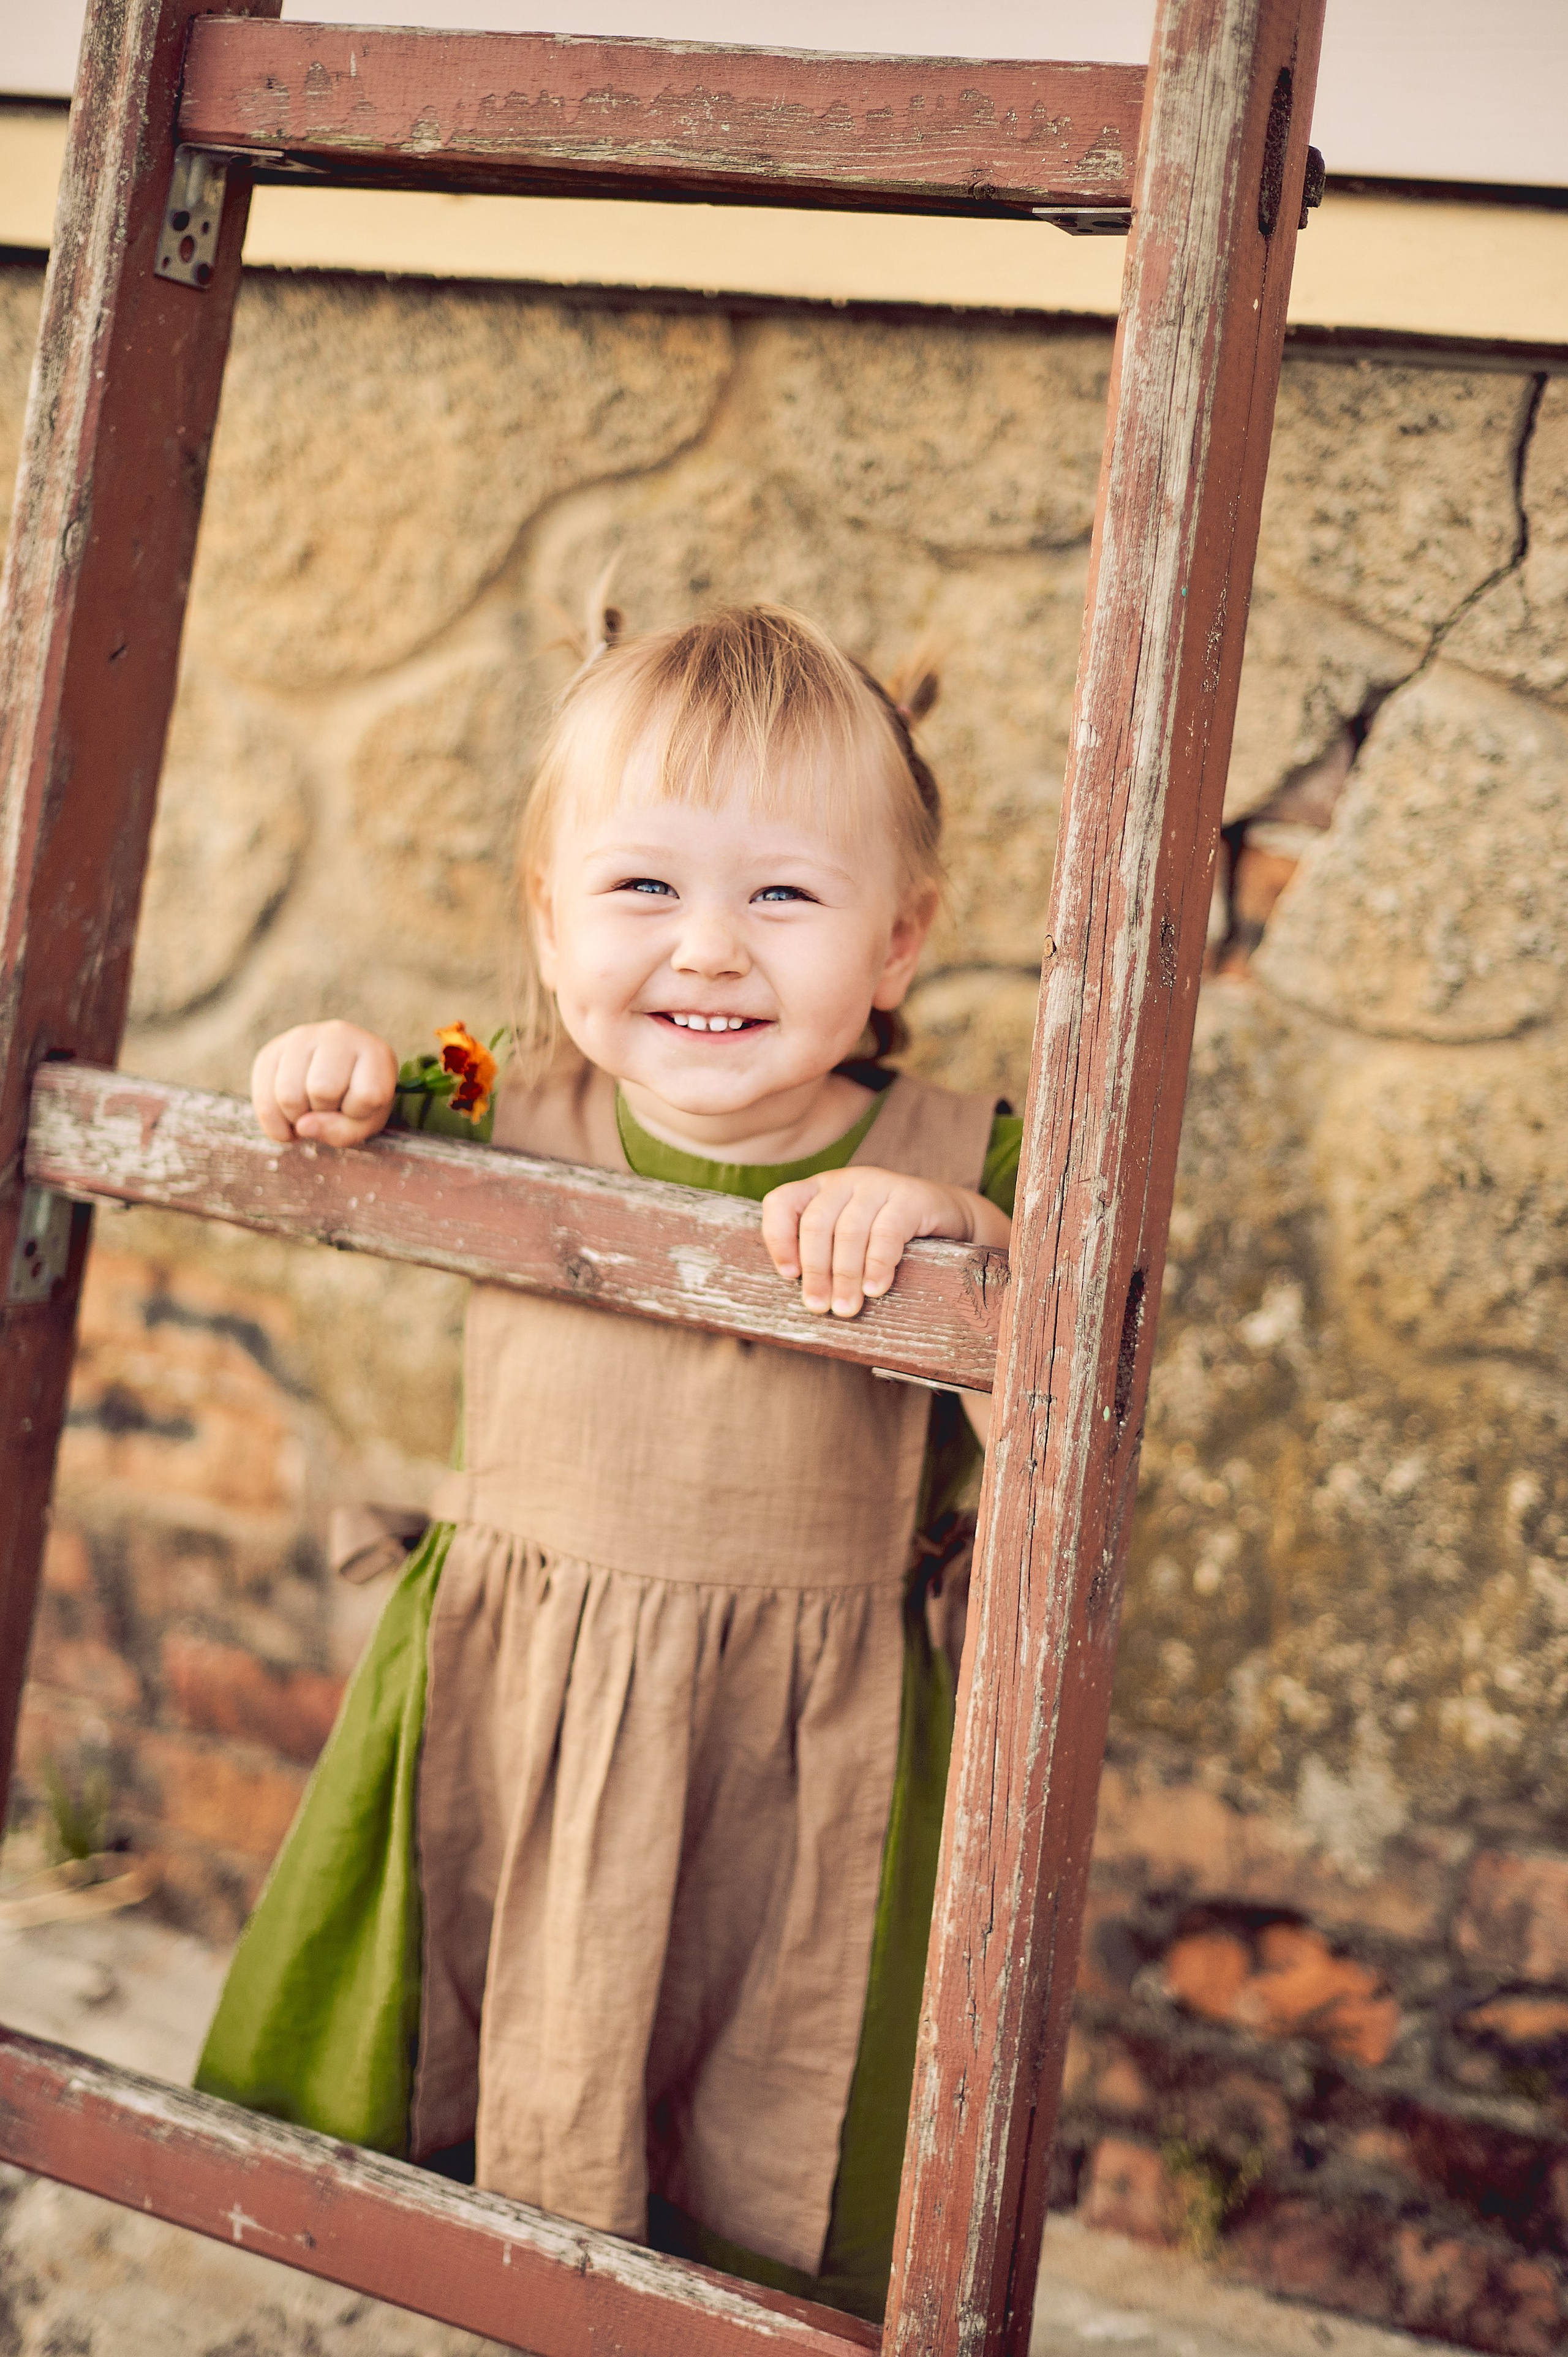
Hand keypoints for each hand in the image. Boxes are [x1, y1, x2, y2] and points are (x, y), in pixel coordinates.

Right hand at [251, 1021, 398, 1147]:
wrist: (335, 1076)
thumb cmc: (356, 1101)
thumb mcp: (364, 1122)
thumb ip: (341, 1132)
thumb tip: (301, 1126)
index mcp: (373, 1052)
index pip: (368, 1095)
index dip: (359, 1114)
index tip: (357, 1107)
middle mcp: (337, 1035)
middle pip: (322, 1090)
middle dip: (323, 1112)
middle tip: (327, 1109)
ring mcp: (301, 1038)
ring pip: (288, 1094)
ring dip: (296, 1117)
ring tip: (307, 1111)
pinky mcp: (271, 1051)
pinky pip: (262, 1098)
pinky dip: (273, 1121)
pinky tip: (287, 1119)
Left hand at [761, 1165, 1010, 1318]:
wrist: (947, 1218)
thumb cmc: (889, 1239)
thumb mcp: (850, 1242)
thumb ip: (826, 1256)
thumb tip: (808, 1299)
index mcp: (819, 1190)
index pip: (781, 1202)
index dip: (778, 1239)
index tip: (788, 1276)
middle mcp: (844, 1182)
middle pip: (816, 1223)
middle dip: (816, 1270)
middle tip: (819, 1307)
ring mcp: (877, 1184)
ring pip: (850, 1230)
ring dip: (846, 1275)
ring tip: (847, 1308)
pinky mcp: (909, 1196)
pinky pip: (887, 1231)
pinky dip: (878, 1263)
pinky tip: (876, 1288)